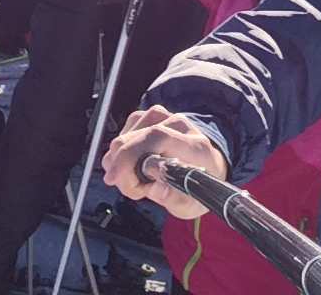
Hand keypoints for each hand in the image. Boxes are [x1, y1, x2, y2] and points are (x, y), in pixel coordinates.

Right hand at [102, 105, 228, 218]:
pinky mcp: (150, 117)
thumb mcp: (191, 204)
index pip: (157, 137)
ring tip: (139, 182)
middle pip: (135, 137)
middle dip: (122, 168)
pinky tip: (134, 167)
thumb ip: (173, 198)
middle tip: (133, 190)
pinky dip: (122, 155)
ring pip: (125, 136)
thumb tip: (155, 189)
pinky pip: (124, 134)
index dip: (130, 155)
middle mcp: (179, 125)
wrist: (207, 167)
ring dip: (121, 163)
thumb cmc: (196, 186)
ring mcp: (164, 117)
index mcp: (195, 146)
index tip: (114, 178)